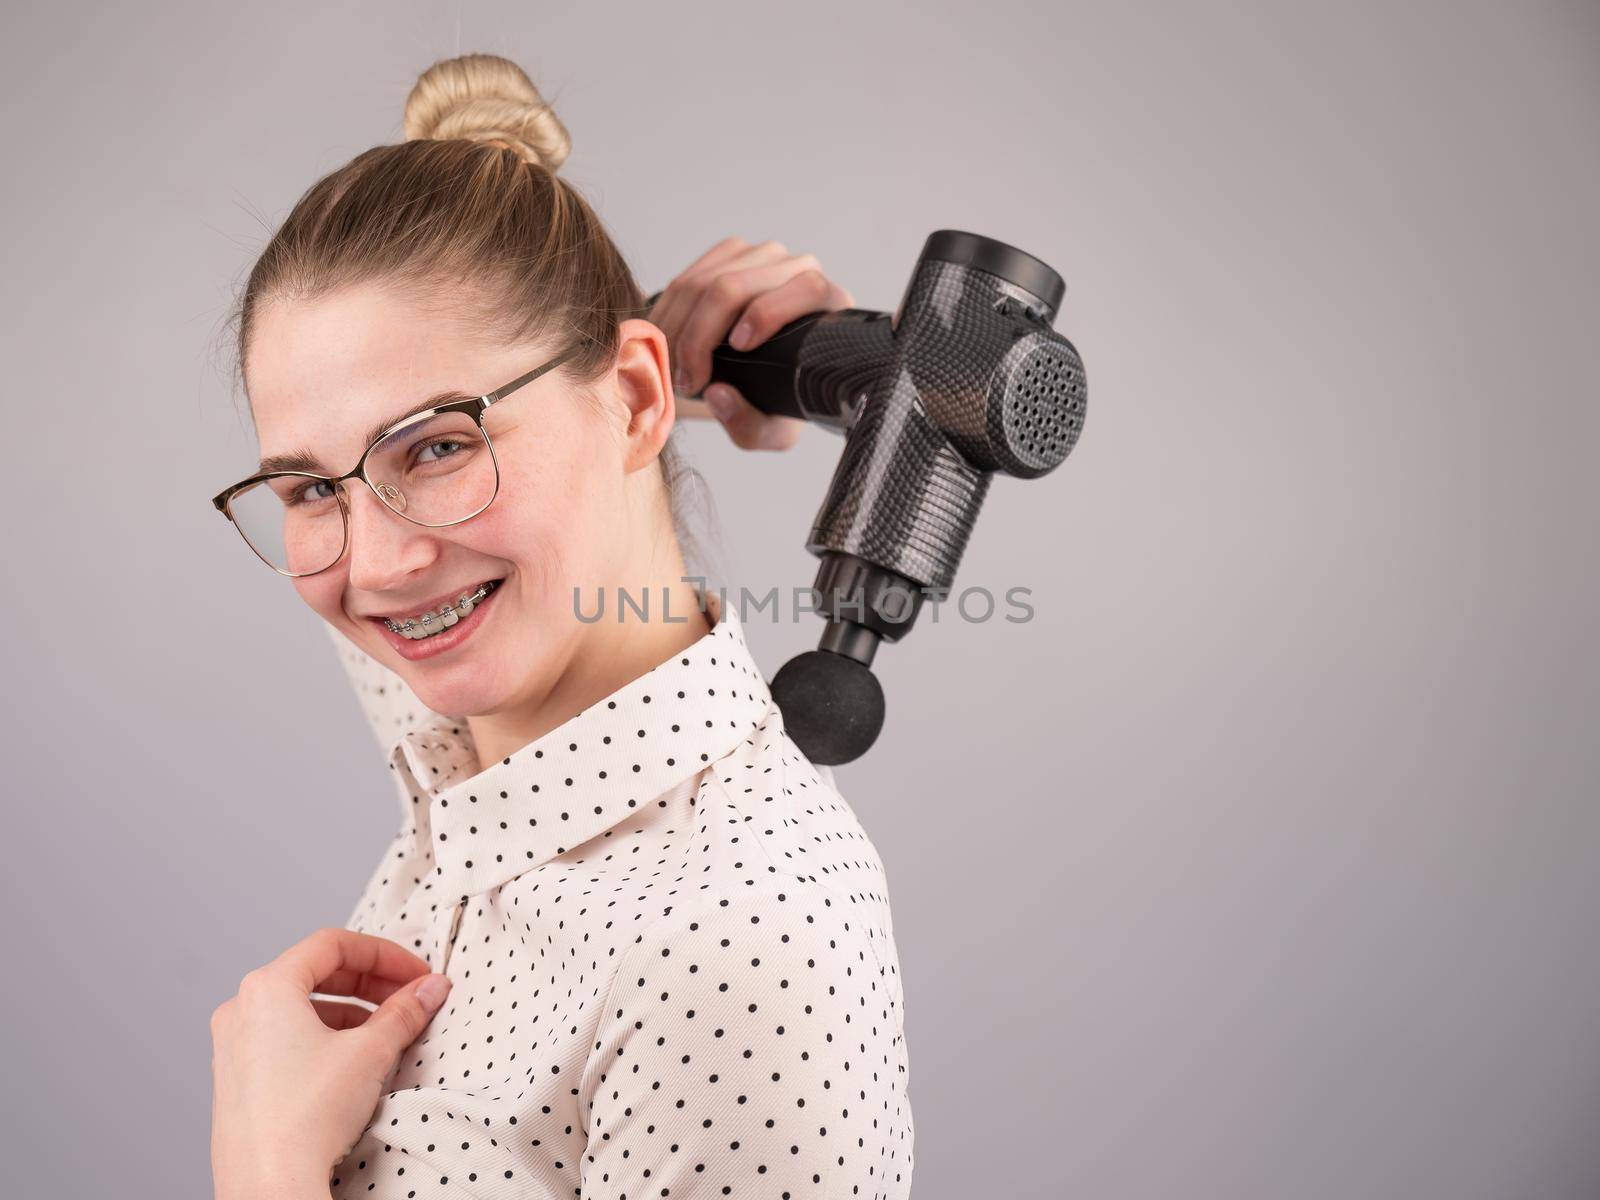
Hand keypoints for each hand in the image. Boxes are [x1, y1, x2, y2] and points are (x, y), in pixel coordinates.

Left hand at [210, 927, 451, 1198]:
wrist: (270, 1186)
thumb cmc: (305, 1117)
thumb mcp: (370, 1052)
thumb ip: (405, 1012)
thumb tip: (430, 989)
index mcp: (267, 988)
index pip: (334, 945)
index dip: (384, 954)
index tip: (416, 973)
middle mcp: (241, 1010)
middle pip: (316, 973)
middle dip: (370, 983)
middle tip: (409, 997)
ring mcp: (233, 1047)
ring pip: (301, 1008)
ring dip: (351, 1012)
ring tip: (388, 1032)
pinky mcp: (237, 1080)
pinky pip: (285, 1039)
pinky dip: (324, 1037)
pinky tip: (355, 1061)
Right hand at [649, 236, 854, 450]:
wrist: (762, 378)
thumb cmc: (776, 403)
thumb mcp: (769, 432)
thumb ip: (748, 424)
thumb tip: (718, 394)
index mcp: (829, 305)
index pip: (807, 289)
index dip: (768, 313)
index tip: (737, 348)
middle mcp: (799, 270)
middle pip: (738, 284)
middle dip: (699, 335)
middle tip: (685, 381)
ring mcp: (762, 256)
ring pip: (704, 280)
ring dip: (677, 328)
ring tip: (671, 369)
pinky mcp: (730, 253)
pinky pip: (688, 276)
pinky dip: (668, 313)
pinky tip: (665, 343)